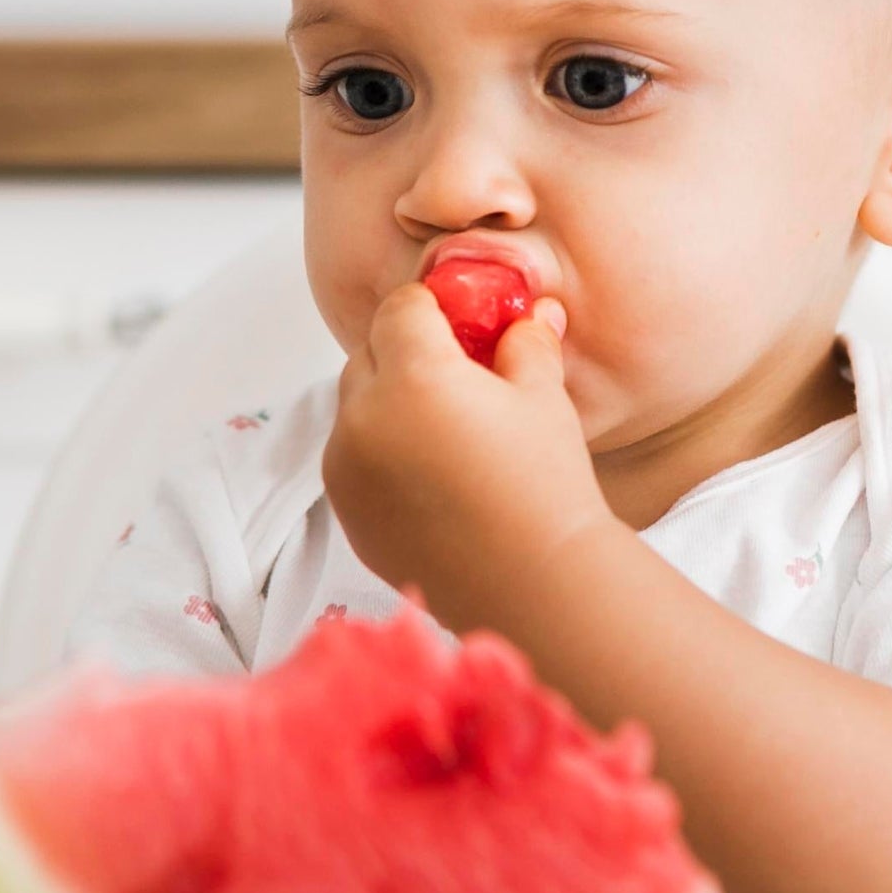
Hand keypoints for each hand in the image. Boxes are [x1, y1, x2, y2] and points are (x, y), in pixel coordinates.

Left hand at [321, 280, 610, 622]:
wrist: (535, 584)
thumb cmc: (546, 486)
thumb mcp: (543, 398)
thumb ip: (525, 343)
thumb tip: (528, 314)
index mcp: (414, 375)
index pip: (402, 308)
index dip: (434, 308)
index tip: (461, 324)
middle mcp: (364, 416)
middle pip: (368, 354)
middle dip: (405, 355)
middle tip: (457, 378)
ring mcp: (347, 468)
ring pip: (353, 408)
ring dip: (386, 405)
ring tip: (444, 432)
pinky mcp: (346, 511)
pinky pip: (351, 459)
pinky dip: (378, 454)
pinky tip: (430, 477)